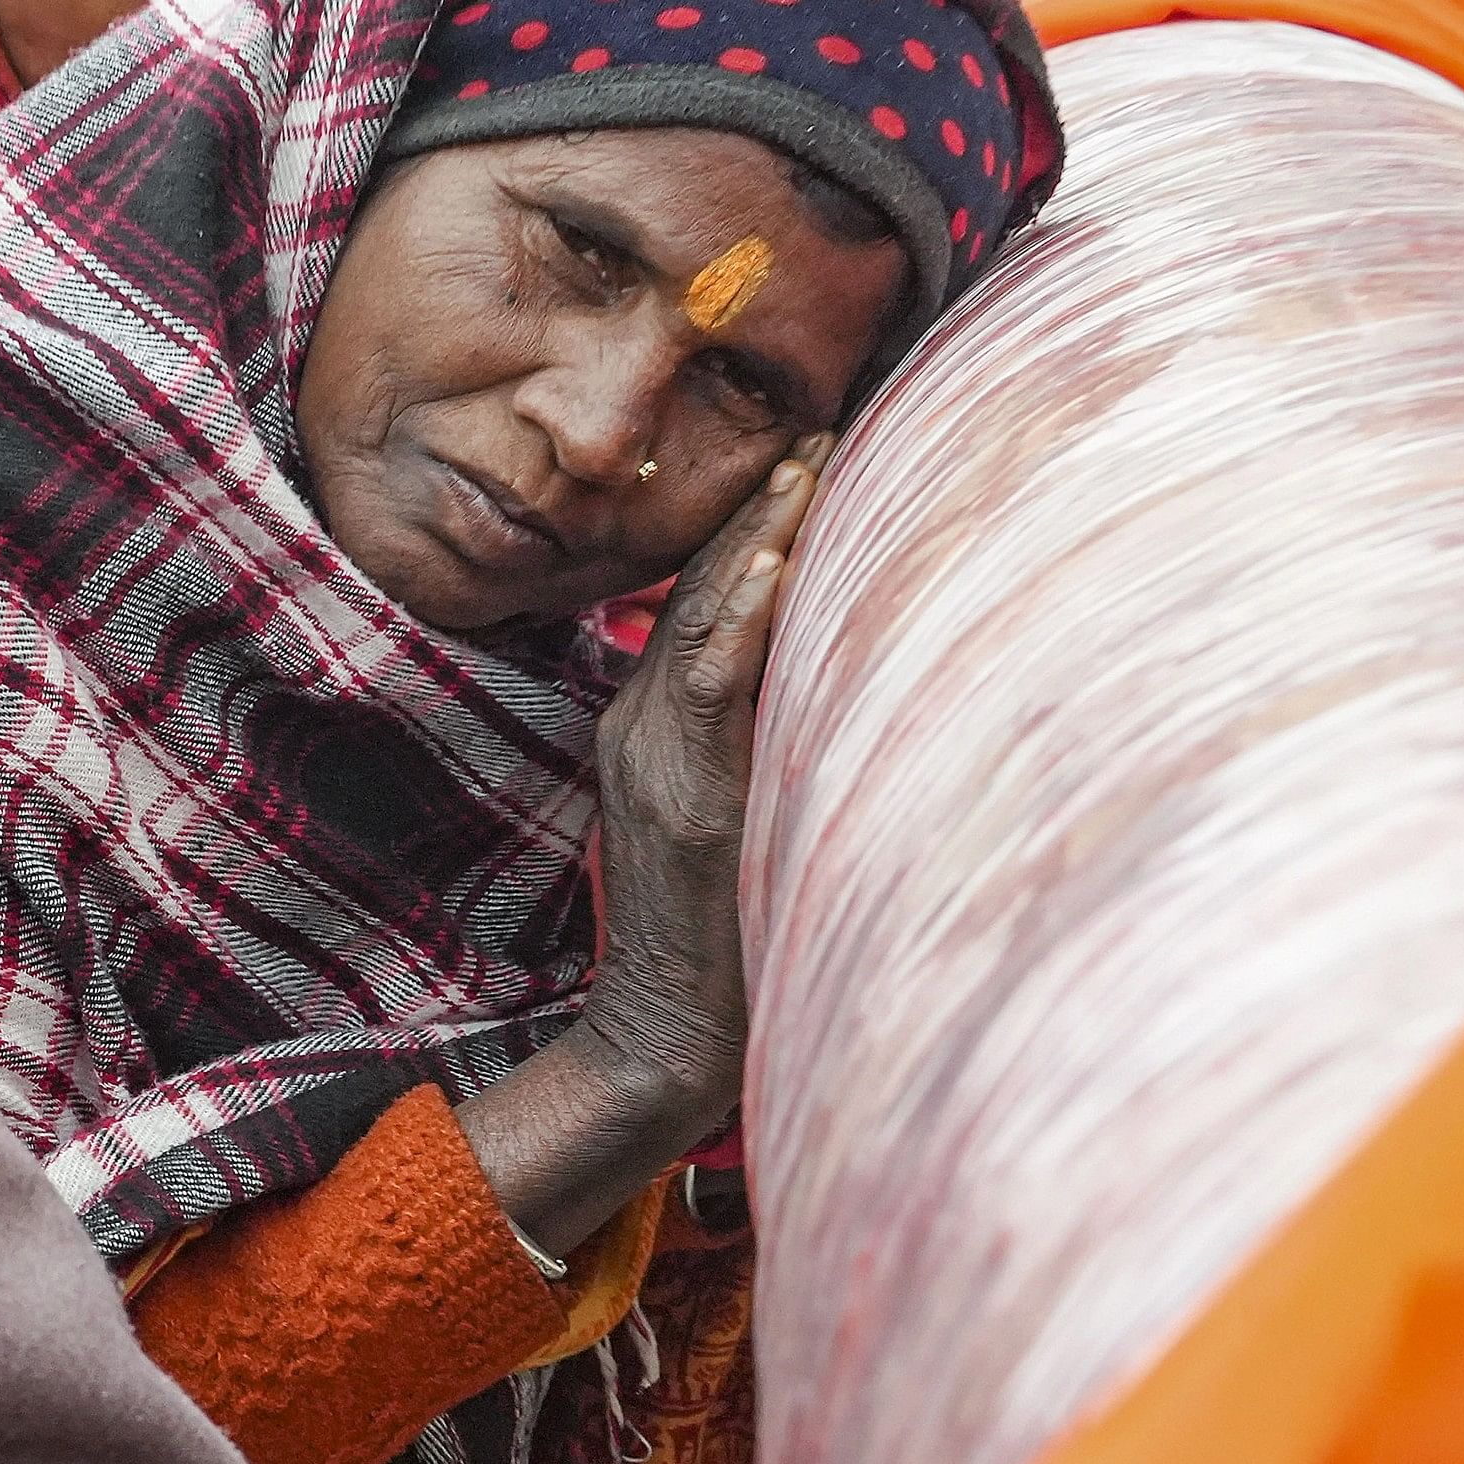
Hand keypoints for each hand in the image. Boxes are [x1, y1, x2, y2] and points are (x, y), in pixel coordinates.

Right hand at [453, 432, 826, 1260]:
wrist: (664, 1039)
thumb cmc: (721, 930)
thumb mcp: (727, 811)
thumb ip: (748, 737)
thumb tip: (817, 671)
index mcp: (649, 722)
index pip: (702, 595)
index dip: (752, 520)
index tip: (806, 450)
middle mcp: (643, 725)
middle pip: (703, 586)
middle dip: (763, 504)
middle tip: (820, 424)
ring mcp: (659, 761)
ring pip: (707, 621)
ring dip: (761, 539)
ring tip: (807, 465)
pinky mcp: (690, 802)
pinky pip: (710, 691)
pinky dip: (744, 621)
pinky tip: (778, 567)